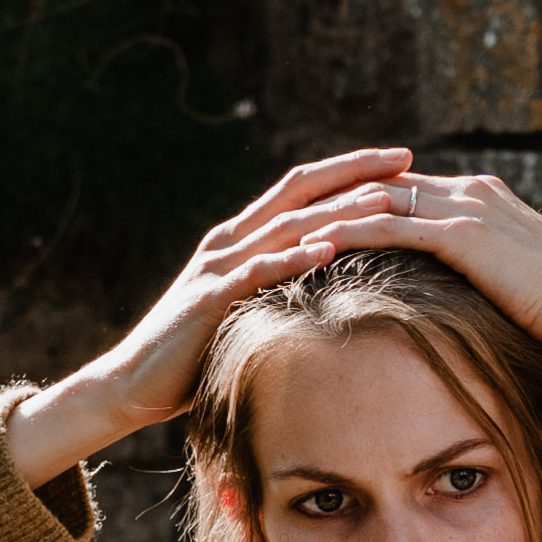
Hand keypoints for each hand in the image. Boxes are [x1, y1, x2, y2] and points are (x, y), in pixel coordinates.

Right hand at [4, 148, 413, 483]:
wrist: (133, 383)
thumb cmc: (196, 355)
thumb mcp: (246, 310)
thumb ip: (280, 288)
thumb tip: (331, 288)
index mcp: (242, 238)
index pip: (302, 189)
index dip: (350, 170)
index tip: (402, 161)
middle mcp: (230, 241)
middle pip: (299, 191)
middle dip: (355, 171)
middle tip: (408, 158)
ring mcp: (217, 267)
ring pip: (285, 226)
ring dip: (336, 211)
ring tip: (385, 200)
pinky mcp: (209, 299)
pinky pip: (256, 272)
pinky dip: (292, 258)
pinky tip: (328, 250)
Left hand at [283, 164, 541, 355]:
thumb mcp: (518, 282)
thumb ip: (485, 275)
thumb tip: (464, 299)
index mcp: (482, 198)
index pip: (406, 187)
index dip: (361, 200)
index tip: (319, 216)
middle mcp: (470, 192)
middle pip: (381, 183)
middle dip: (330, 198)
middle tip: (281, 217)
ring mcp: (465, 209)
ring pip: (377, 200)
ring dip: (328, 213)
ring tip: (281, 232)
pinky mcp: (461, 236)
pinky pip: (388, 228)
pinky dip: (347, 234)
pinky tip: (311, 248)